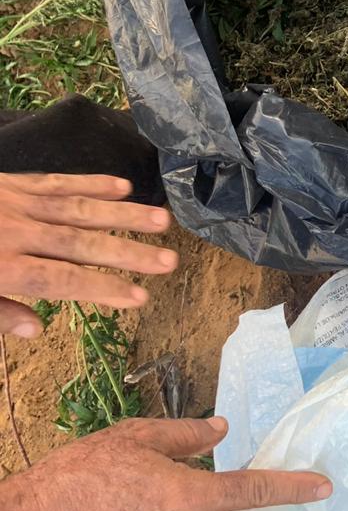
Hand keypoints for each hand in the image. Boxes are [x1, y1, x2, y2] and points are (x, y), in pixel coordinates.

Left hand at [0, 172, 177, 336]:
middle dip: (129, 253)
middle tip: (169, 260)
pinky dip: (92, 183)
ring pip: (80, 209)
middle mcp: (17, 233)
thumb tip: (36, 329)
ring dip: (124, 215)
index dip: (103, 287)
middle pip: (81, 244)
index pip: (62, 280)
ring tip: (163, 220)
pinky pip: (57, 181)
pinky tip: (123, 186)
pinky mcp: (14, 182)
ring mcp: (17, 203)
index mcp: (3, 268)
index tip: (140, 297)